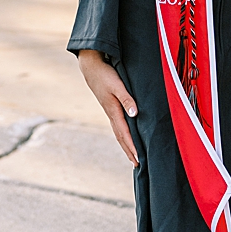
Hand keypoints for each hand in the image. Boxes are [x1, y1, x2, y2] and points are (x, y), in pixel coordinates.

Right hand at [77, 49, 139, 165]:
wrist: (90, 67)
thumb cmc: (105, 75)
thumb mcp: (118, 86)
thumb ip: (127, 99)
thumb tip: (134, 114)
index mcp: (113, 111)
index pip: (125, 133)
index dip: (132, 147)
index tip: (139, 158)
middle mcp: (111, 114)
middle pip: (121, 137)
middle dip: (129, 151)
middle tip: (137, 164)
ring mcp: (110, 111)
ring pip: (119, 132)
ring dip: (126, 145)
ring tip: (132, 156)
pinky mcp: (110, 107)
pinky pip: (118, 125)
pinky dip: (123, 135)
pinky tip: (126, 137)